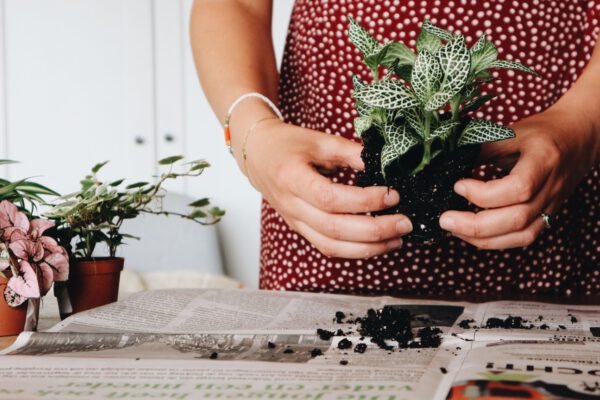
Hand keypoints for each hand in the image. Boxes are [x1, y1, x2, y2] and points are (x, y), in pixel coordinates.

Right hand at [242, 119, 412, 258]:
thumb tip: (386, 164)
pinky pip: (327, 247)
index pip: (330, 198)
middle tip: (404, 223)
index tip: (391, 195)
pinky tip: (377, 244)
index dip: (363, 201)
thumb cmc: (287, 144)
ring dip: (368, 248)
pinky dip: (354, 250)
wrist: (259, 155)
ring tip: (397, 239)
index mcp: (291, 177)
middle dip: (374, 230)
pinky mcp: (301, 229)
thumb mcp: (319, 140)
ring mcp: (294, 221)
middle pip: (333, 228)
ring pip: (331, 246)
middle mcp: (291, 205)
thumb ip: (351, 152)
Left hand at [439, 108, 598, 248]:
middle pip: (516, 219)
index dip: (483, 194)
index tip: (458, 185)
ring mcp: (551, 206)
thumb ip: (482, 148)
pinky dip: (495, 241)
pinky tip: (472, 234)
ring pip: (520, 235)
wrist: (578, 138)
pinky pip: (522, 238)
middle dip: (474, 225)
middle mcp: (551, 188)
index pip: (518, 188)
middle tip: (444, 219)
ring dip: (482, 238)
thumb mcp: (512, 132)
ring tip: (453, 229)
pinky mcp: (547, 217)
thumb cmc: (543, 133)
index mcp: (544, 160)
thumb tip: (448, 165)